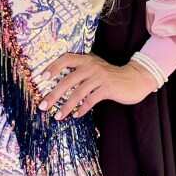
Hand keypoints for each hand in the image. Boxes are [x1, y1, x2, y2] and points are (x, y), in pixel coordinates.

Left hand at [34, 53, 158, 120]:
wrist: (134, 78)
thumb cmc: (110, 75)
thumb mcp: (94, 68)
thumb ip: (80, 72)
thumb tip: (58, 84)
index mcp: (86, 59)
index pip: (66, 59)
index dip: (53, 66)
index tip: (41, 77)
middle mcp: (91, 66)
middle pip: (68, 80)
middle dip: (54, 94)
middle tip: (43, 105)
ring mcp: (100, 77)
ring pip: (78, 92)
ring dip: (66, 106)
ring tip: (58, 116)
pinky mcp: (108, 88)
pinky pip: (91, 100)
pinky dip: (82, 109)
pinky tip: (76, 115)